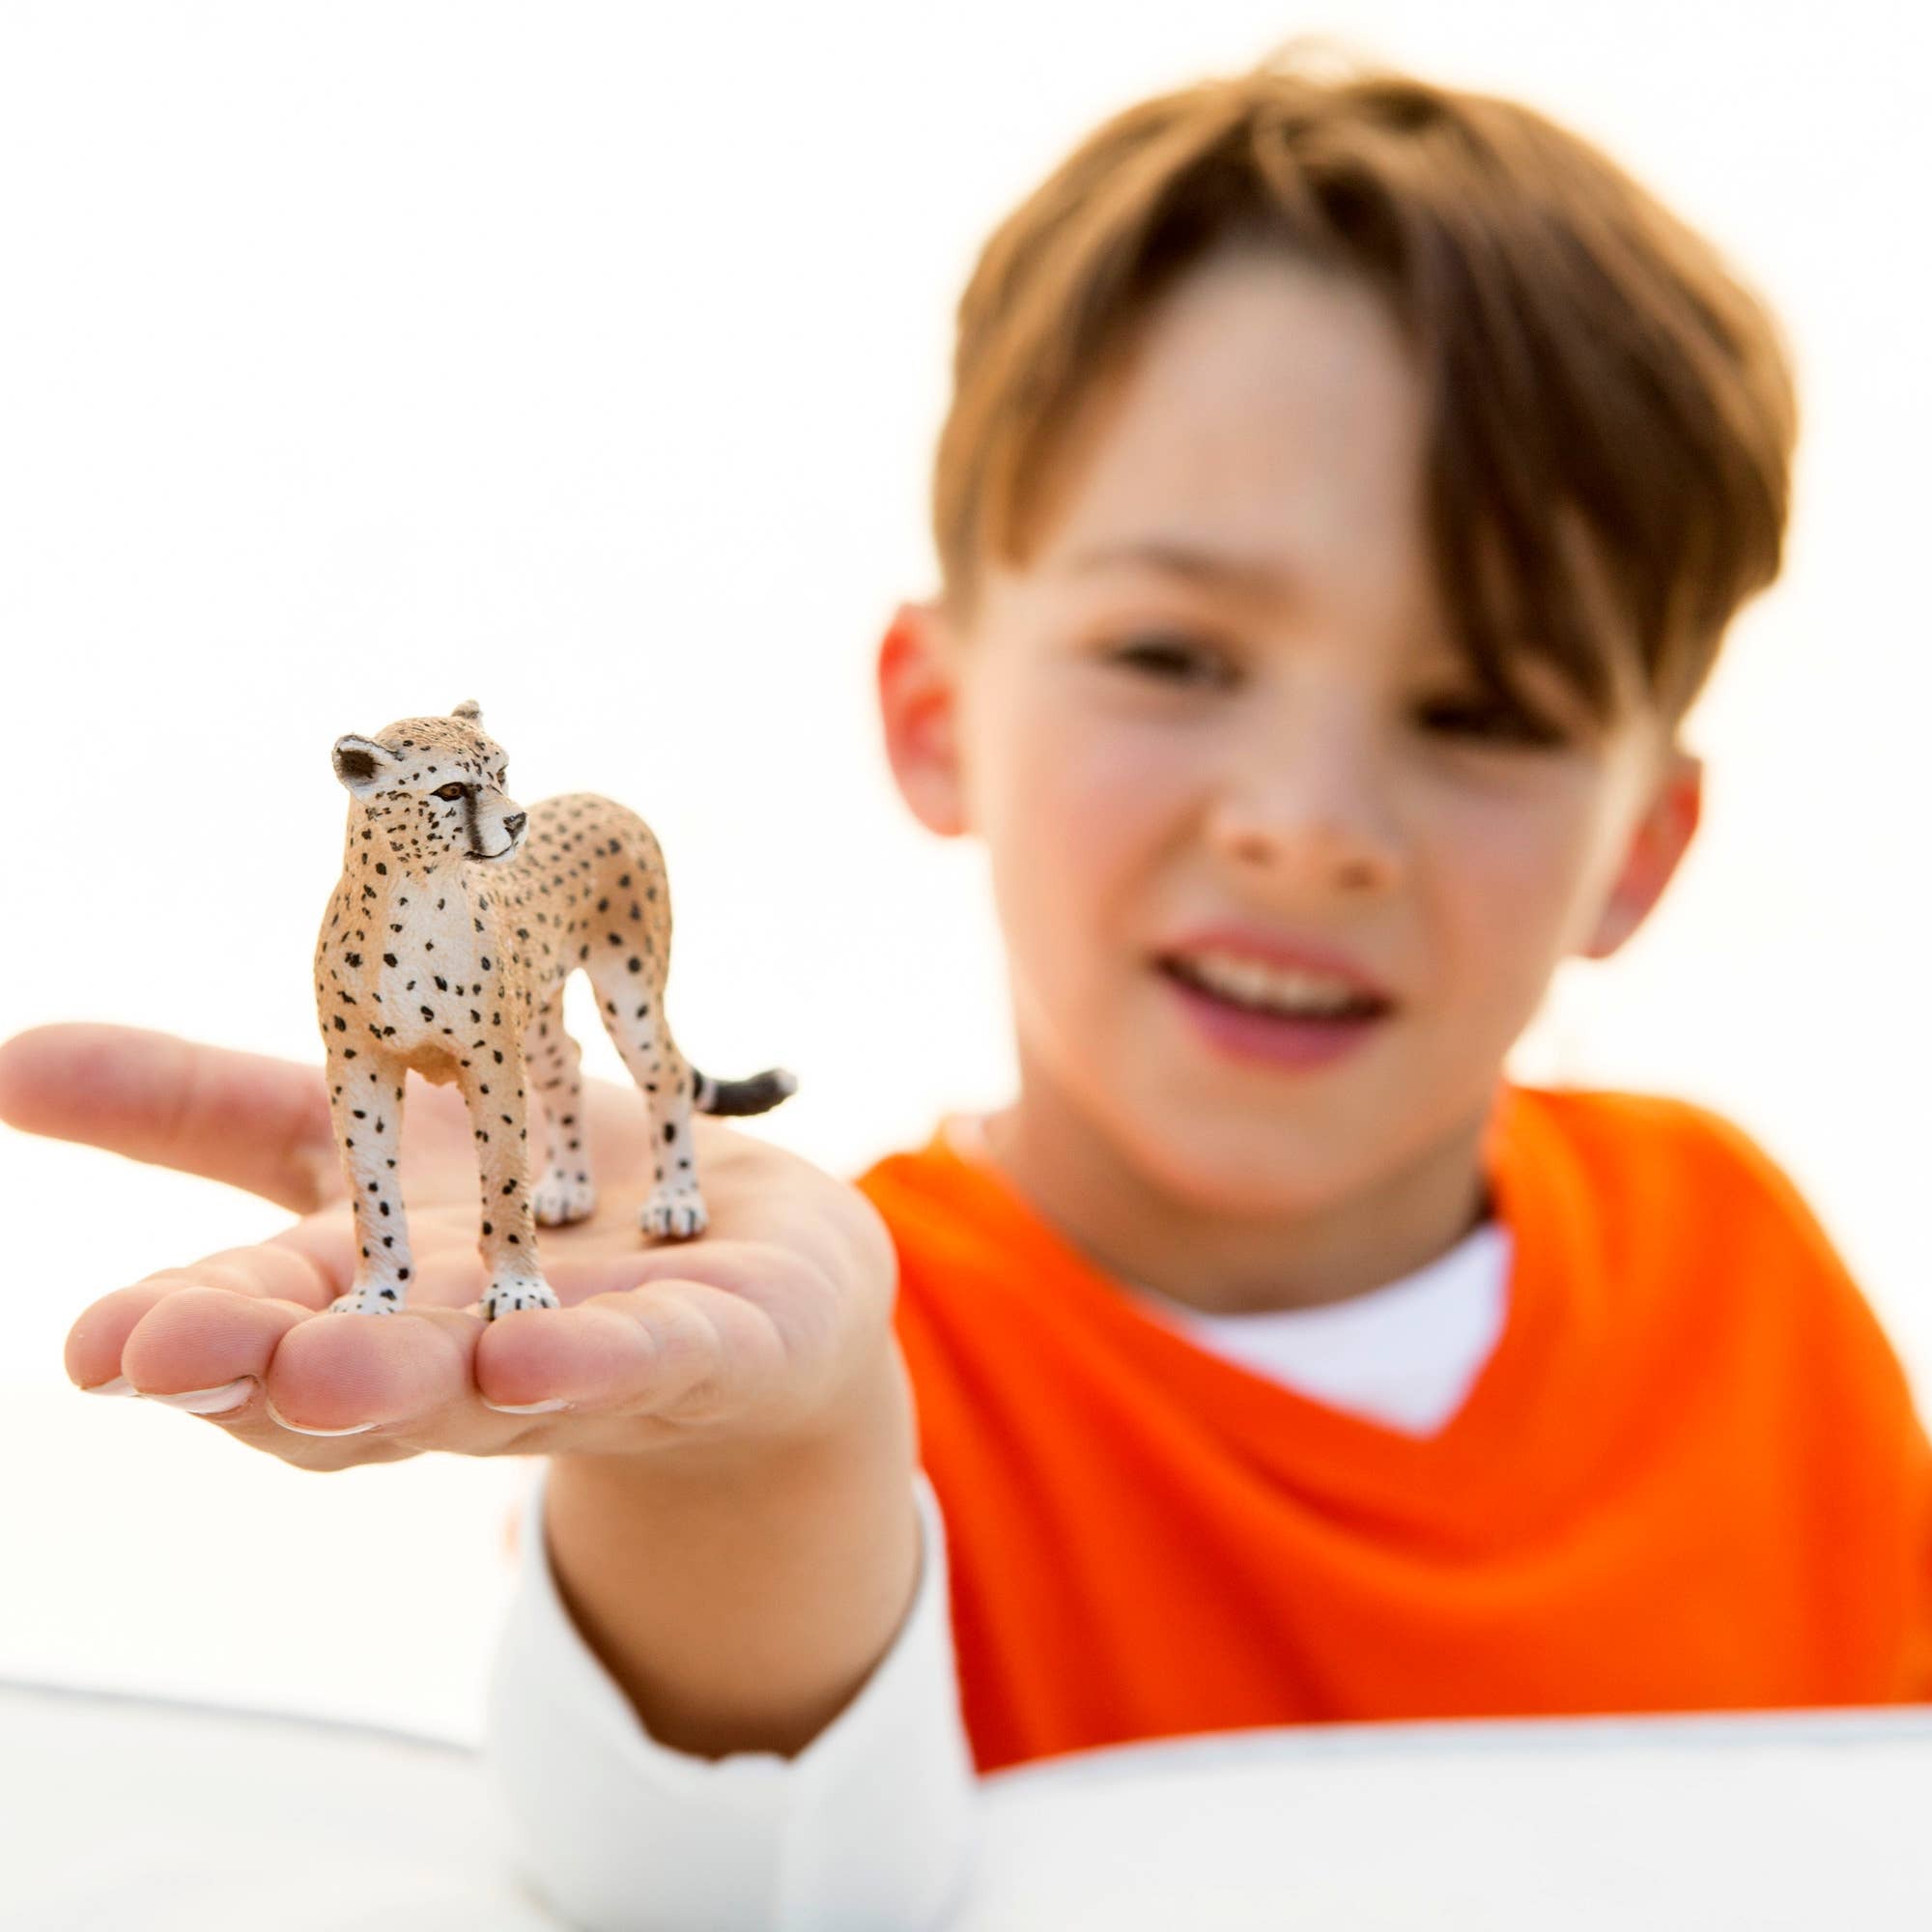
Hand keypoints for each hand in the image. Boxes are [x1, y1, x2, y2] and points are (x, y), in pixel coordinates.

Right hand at [0, 1023, 894, 1471]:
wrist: (746, 1272)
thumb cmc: (532, 1216)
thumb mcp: (365, 1141)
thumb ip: (202, 1109)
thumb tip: (8, 1057)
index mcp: (371, 1300)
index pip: (264, 1322)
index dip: (184, 1334)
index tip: (99, 1344)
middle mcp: (463, 1356)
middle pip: (358, 1376)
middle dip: (271, 1368)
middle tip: (178, 1353)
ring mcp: (591, 1366)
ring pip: (495, 1385)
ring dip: (417, 1381)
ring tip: (341, 1366)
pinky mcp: (711, 1348)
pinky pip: (659, 1358)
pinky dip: (604, 1359)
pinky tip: (538, 1356)